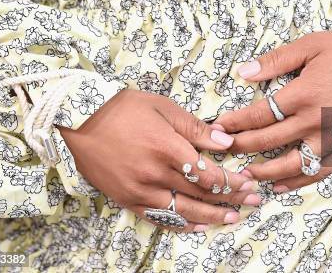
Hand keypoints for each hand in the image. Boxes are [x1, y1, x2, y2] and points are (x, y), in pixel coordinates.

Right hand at [60, 89, 259, 232]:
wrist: (78, 120)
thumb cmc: (122, 108)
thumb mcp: (162, 107)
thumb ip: (195, 128)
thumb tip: (225, 142)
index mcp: (167, 148)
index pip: (208, 174)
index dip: (232, 182)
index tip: (249, 183)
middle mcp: (155, 174)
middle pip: (201, 194)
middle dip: (231, 199)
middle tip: (253, 202)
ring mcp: (140, 190)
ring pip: (183, 211)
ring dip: (210, 217)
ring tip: (232, 219)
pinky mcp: (126, 199)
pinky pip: (158, 217)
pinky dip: (180, 224)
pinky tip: (197, 226)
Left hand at [214, 31, 331, 191]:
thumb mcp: (312, 45)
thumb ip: (276, 60)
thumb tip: (243, 72)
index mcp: (304, 94)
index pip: (259, 115)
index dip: (234, 123)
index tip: (217, 128)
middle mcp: (315, 121)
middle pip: (268, 141)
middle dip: (240, 147)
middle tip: (221, 151)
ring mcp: (331, 138)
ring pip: (291, 165)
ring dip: (264, 172)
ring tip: (244, 175)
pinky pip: (318, 172)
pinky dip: (297, 182)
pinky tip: (279, 186)